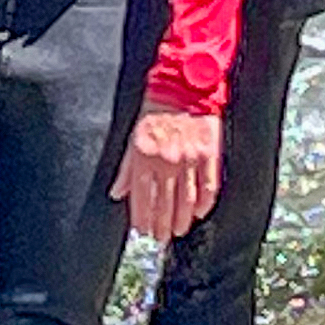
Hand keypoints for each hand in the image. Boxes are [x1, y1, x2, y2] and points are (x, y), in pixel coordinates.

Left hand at [113, 101, 223, 244]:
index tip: (143, 231)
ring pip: (187, 201)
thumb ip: (125, 170)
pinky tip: (199, 214)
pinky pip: (209, 187)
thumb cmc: (153, 112)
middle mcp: (167, 162)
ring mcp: (190, 160)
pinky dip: (204, 204)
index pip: (142, 198)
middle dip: (162, 226)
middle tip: (161, 237)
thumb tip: (115, 194)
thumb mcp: (132, 139)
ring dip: (182, 221)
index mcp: (144, 158)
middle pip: (165, 204)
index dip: (142, 218)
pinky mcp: (209, 155)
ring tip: (178, 231)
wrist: (182, 87)